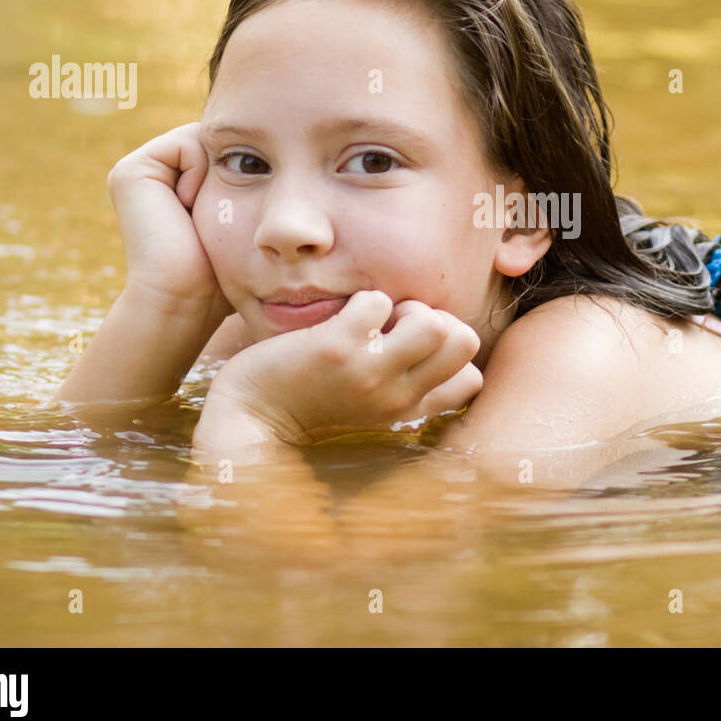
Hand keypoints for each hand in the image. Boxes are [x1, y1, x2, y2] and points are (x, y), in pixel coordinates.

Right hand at [106, 122, 232, 321]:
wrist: (184, 298)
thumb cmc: (218, 276)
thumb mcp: (238, 225)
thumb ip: (246, 188)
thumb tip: (278, 163)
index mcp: (173, 184)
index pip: (225, 152)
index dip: (244, 174)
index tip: (233, 214)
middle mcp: (153, 174)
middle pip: (215, 143)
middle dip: (230, 172)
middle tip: (222, 212)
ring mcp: (137, 170)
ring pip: (205, 140)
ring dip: (217, 176)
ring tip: (200, 215)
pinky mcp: (131, 170)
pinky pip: (189, 143)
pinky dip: (202, 172)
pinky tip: (189, 206)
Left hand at [196, 291, 483, 447]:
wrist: (249, 422)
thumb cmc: (307, 405)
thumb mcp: (369, 407)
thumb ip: (406, 383)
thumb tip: (442, 340)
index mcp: (407, 411)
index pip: (471, 378)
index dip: (449, 349)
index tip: (413, 346)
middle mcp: (397, 396)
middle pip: (465, 341)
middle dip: (435, 318)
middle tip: (394, 326)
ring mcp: (369, 372)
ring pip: (434, 322)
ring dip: (404, 306)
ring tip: (371, 320)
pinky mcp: (337, 348)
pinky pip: (377, 301)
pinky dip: (361, 298)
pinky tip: (340, 316)